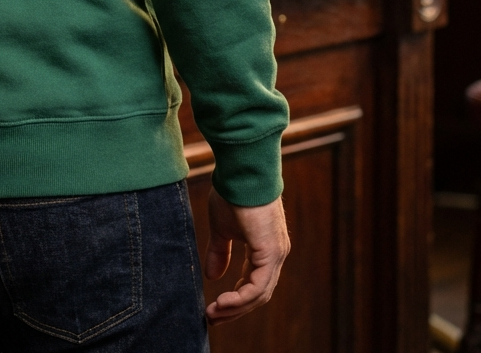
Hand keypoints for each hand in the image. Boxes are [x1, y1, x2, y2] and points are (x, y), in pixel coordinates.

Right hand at [203, 189, 288, 323]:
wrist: (240, 171)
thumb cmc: (231, 193)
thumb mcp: (221, 228)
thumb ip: (219, 252)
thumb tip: (212, 276)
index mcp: (266, 248)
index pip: (254, 283)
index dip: (235, 298)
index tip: (214, 307)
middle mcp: (276, 254)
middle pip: (259, 294)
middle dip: (235, 309)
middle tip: (213, 318)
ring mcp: (276, 254)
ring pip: (259, 294)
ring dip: (236, 308)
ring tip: (214, 313)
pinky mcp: (271, 252)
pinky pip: (258, 286)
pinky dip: (240, 298)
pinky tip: (223, 301)